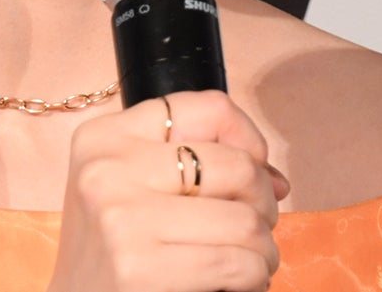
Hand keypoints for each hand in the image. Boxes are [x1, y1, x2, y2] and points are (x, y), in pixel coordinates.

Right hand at [47, 90, 290, 291]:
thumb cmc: (115, 249)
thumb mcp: (131, 184)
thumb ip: (198, 163)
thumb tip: (276, 181)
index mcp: (105, 135)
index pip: (210, 108)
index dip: (248, 139)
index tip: (250, 174)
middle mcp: (107, 167)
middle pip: (237, 166)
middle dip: (263, 204)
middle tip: (252, 230)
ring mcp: (121, 217)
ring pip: (246, 222)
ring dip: (263, 250)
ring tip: (248, 262)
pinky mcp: (138, 268)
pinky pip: (238, 265)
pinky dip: (253, 279)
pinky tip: (235, 284)